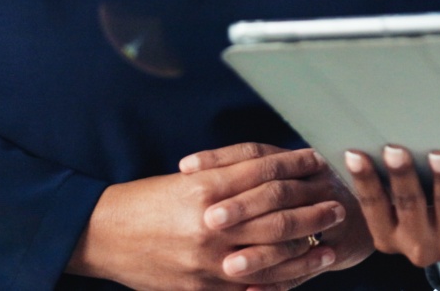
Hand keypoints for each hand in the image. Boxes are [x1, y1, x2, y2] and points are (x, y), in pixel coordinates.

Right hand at [67, 143, 344, 290]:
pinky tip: (300, 272)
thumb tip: (274, 168)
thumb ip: (227, 173)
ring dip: (307, 246)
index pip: (264, 173)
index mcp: (205, 188)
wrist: (101, 235)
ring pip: (271, 254)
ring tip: (330, 240)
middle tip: (339, 204)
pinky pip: (252, 286)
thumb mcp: (185, 179)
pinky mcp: (201, 287)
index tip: (319, 162)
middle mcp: (209, 224)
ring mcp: (207, 260)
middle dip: (312, 209)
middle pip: (276, 214)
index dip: (296, 166)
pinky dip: (281, 280)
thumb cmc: (145, 202)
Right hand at [342, 145, 439, 270]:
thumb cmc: (427, 211)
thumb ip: (387, 189)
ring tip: (438, 155)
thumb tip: (366, 146)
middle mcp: (416, 247)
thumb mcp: (402, 212)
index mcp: (388, 238)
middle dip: (401, 176)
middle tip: (395, 150)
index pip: (373, 205)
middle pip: (408, 205)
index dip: (363, 179)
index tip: (355, 155)